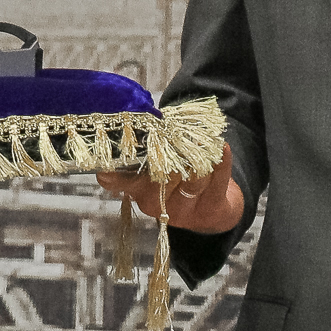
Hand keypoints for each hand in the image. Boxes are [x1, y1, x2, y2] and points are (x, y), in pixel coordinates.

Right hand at [96, 146, 241, 233]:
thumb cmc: (179, 177)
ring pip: (190, 182)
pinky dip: (222, 164)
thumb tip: (138, 120)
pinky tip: (223, 148)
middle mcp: (156, 203)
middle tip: (173, 136)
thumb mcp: (157, 166)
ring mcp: (183, 210)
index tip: (106, 171)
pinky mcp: (210, 210)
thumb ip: (146, 148)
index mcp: (138, 190)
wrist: (211, 208)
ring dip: (199, 159)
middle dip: (169, 155)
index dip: (115, 177)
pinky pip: (217, 185)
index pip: (122, 182)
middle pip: (161, 179)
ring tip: (203, 140)